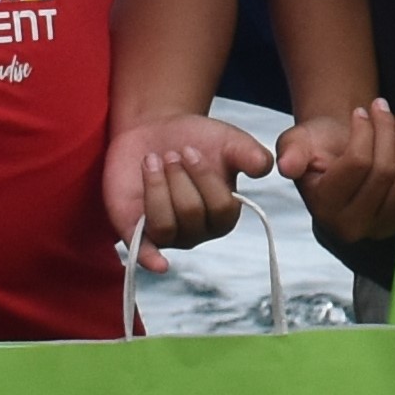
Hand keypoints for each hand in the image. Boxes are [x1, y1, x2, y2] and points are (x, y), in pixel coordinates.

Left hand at [105, 112, 267, 258]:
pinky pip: (142, 251)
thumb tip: (262, 168)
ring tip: (151, 160)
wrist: (156, 129)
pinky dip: (151, 259)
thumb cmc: (197, 139)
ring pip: (165, 225)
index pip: (221, 208)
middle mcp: (196, 231)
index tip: (190, 148)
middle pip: (190, 213)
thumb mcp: (229, 141)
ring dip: (156, 187)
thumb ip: (250, 154)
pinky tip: (159, 265)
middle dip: (178, 175)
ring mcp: (165, 233)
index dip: (204, 177)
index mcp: (223, 215)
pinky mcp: (133, 228)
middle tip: (169, 153)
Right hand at [278, 99, 394, 244]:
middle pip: (384, 175)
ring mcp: (376, 228)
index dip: (364, 133)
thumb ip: (291, 152)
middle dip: (387, 132)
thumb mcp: (296, 142)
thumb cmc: (317, 146)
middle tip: (382, 106)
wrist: (335, 153)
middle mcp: (350, 225)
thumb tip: (287, 165)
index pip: (358, 165)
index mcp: (323, 206)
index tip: (361, 111)